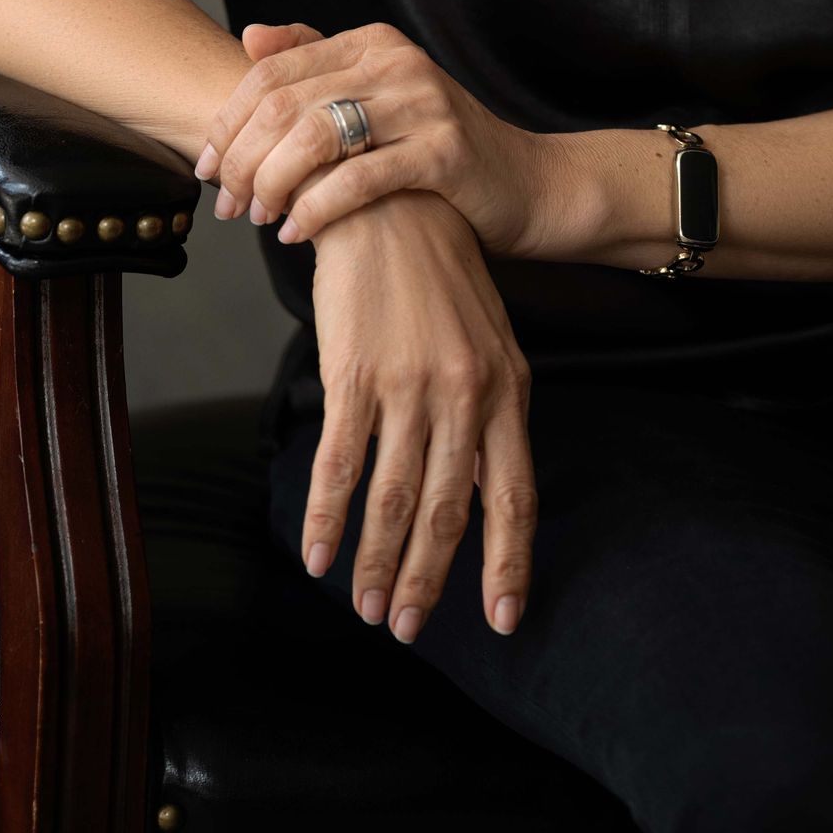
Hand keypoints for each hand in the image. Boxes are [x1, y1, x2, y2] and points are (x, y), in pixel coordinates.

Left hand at [196, 19, 561, 259]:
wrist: (528, 184)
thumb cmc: (440, 148)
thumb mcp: (380, 97)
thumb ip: (319, 63)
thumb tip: (250, 36)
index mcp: (374, 43)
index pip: (271, 71)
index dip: (227, 122)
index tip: (205, 167)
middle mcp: (397, 62)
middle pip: (283, 105)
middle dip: (240, 161)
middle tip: (225, 206)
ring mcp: (424, 104)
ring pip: (313, 139)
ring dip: (270, 186)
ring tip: (258, 219)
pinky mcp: (444, 152)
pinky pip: (357, 180)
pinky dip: (314, 211)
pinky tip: (295, 233)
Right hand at [300, 186, 537, 643]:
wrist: (391, 203)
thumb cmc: (440, 277)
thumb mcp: (486, 342)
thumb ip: (488, 415)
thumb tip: (481, 491)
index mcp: (508, 389)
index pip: (515, 495)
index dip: (509, 563)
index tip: (506, 619)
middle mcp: (466, 393)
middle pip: (450, 511)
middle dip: (430, 581)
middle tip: (409, 629)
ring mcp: (409, 384)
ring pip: (395, 499)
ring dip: (377, 564)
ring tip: (368, 608)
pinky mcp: (355, 372)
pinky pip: (339, 464)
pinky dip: (327, 518)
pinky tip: (317, 554)